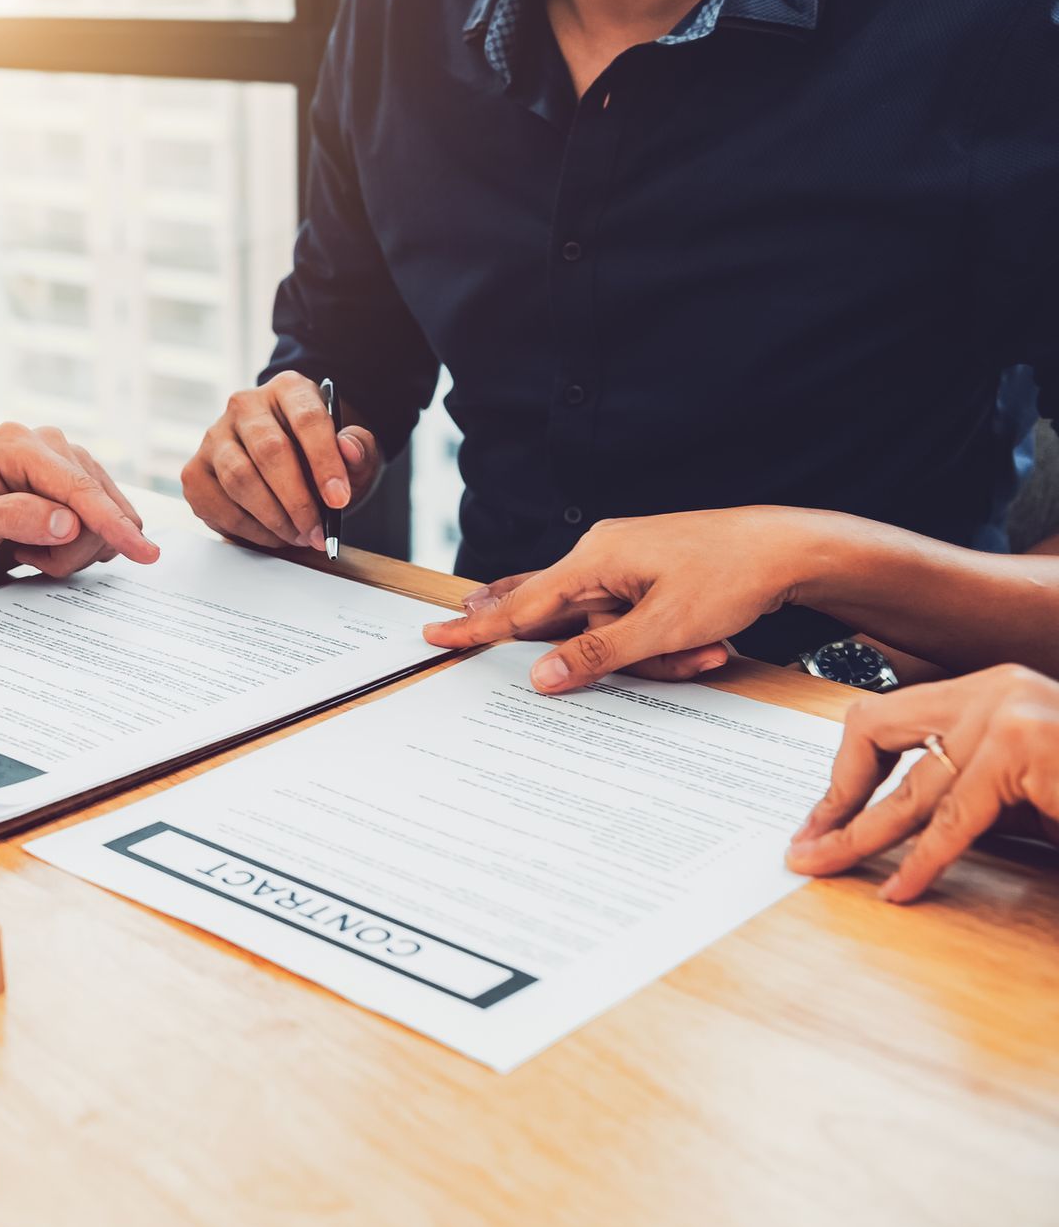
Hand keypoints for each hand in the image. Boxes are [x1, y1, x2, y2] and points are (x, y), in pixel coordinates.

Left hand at [0, 423, 159, 577]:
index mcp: (16, 445)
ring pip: (106, 513)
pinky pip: (103, 517)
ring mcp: (66, 458)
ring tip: (29, 550)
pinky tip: (46, 543)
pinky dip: (80, 543)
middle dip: (72, 548)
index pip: (78, 487)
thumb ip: (12, 519)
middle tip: (26, 558)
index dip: (112, 523)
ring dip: (75, 548)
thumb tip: (68, 522)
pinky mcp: (77, 477)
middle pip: (97, 504)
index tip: (143, 552)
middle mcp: (48, 442)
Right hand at [181, 371, 379, 549]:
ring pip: (239, 479)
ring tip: (298, 536)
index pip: (307, 419)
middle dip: (297, 500)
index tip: (339, 500)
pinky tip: (272, 535)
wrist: (287, 465)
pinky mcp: (196, 471)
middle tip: (317, 532)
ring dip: (273, 518)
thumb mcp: (352, 453)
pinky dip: (248, 529)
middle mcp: (244, 405)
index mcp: (288, 389)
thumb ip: (359, 449)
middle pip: (269, 451)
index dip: (324, 462)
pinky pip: (217, 505)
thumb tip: (349, 449)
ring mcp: (214, 437)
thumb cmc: (320, 458)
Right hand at [420, 507, 845, 691]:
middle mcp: (602, 553)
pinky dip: (656, 640)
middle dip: (544, 634)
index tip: (436, 633)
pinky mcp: (649, 572)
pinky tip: (698, 646)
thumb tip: (541, 676)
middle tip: (452, 624)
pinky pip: (629, 617)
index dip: (477, 626)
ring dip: (651, 651)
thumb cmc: (730, 578)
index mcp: (595, 559)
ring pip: (604, 623)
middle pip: (555, 610)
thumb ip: (596, 654)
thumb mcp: (662, 628)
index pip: (521, 604)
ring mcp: (626, 562)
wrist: (791, 550)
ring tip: (707, 651)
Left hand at [786, 665, 1058, 901]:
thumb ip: (956, 797)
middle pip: (875, 740)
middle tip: (806, 845)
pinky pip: (954, 820)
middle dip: (836, 800)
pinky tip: (898, 887)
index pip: (882, 720)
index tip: (823, 817)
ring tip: (826, 866)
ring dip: (860, 836)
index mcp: (983, 690)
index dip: (846, 773)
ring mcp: (1007, 716)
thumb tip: (887, 827)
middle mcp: (991, 691)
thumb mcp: (1015, 791)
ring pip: (908, 789)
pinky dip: (921, 861)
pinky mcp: (1024, 749)